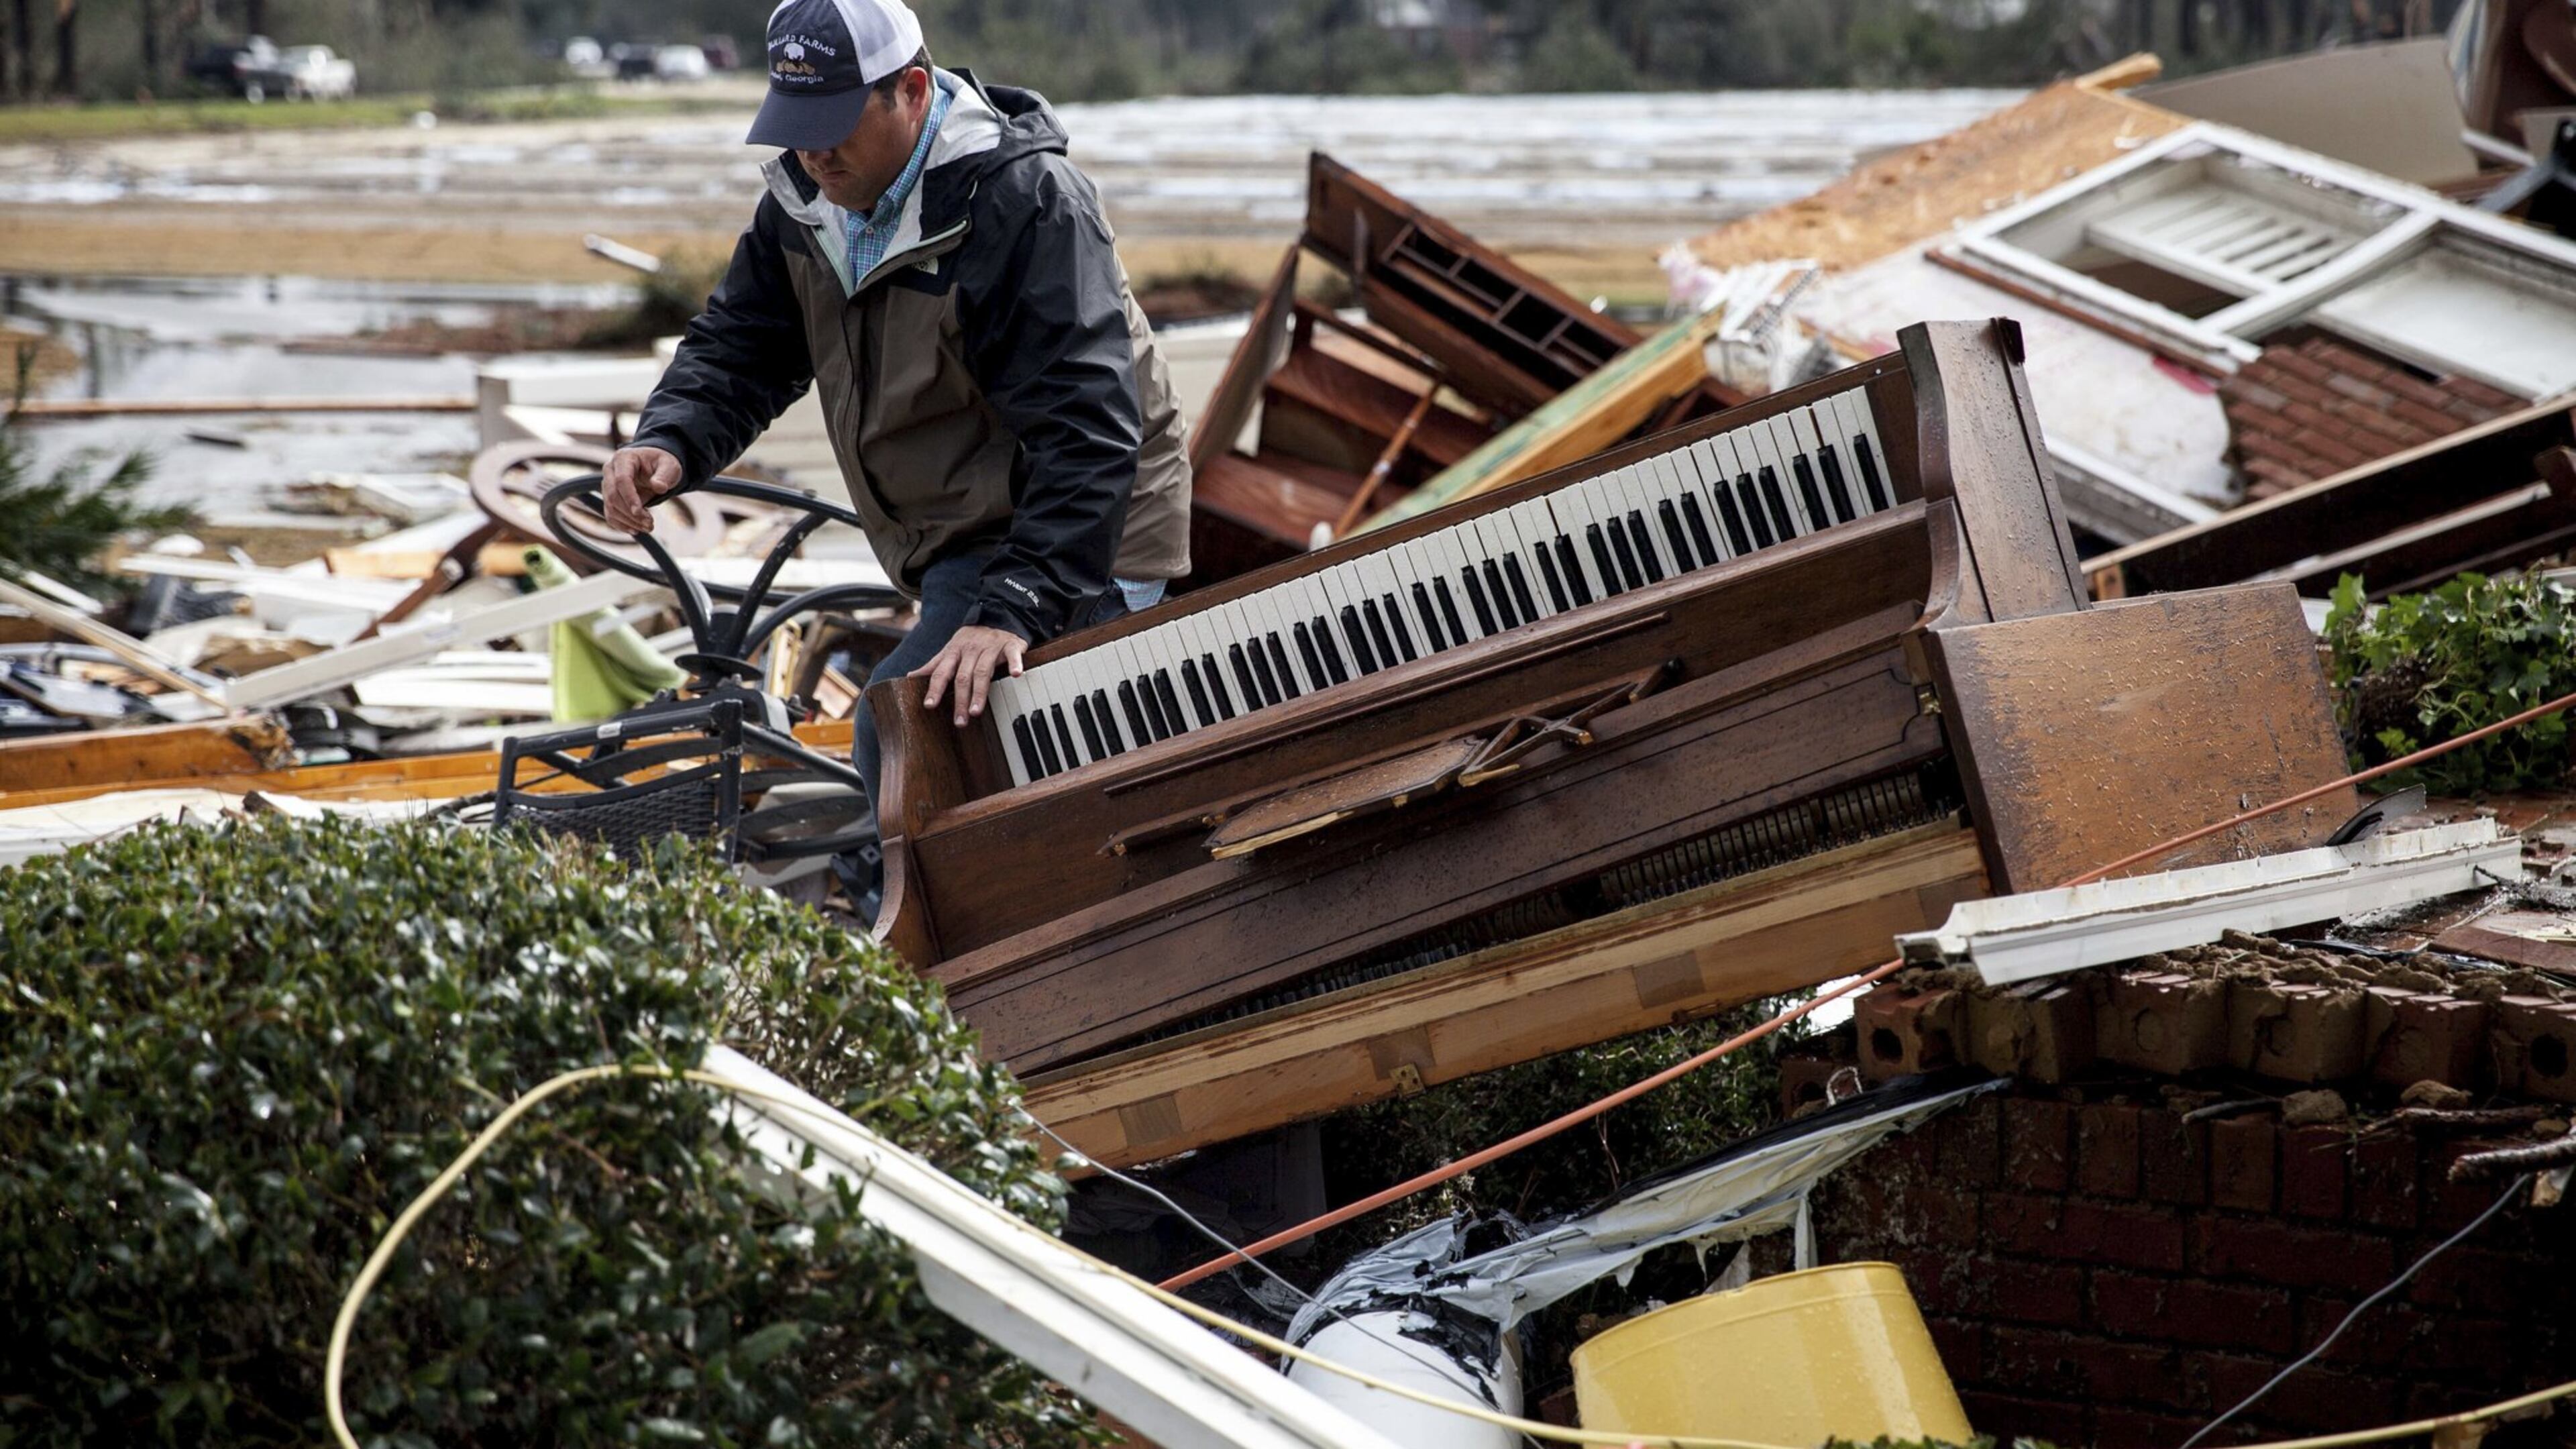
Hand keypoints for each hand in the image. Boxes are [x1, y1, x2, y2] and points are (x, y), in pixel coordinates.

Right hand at [601, 445, 681, 533]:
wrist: (655, 468)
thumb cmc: (662, 464)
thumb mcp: (670, 466)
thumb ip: (665, 475)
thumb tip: (659, 487)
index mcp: (624, 458)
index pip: (621, 480)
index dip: (630, 497)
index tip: (641, 512)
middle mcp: (610, 470)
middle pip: (613, 495)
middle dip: (631, 513)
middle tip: (650, 524)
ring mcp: (607, 485)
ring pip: (610, 507)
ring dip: (628, 521)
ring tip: (648, 527)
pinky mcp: (609, 498)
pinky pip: (610, 514)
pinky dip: (621, 525)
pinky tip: (636, 530)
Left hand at [911, 624, 1027, 726]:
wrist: (995, 616)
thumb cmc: (970, 639)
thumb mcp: (950, 650)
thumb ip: (933, 665)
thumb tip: (910, 676)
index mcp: (954, 652)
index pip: (942, 672)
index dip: (935, 688)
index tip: (930, 705)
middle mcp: (970, 650)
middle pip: (963, 677)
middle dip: (960, 699)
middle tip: (959, 720)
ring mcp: (990, 647)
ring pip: (983, 671)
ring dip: (979, 692)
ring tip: (976, 711)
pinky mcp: (1010, 645)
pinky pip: (1012, 654)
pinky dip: (1014, 664)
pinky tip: (1016, 675)